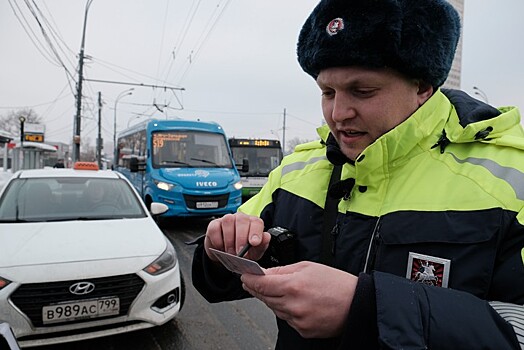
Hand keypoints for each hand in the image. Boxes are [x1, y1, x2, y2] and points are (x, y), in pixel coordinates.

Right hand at [204, 212, 270, 261]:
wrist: (227, 256)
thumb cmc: (243, 251)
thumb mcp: (254, 252)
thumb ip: (262, 245)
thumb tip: (266, 237)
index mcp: (253, 223)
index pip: (257, 222)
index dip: (256, 232)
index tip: (254, 243)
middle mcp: (241, 219)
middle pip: (242, 220)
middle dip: (241, 238)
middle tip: (240, 252)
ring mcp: (227, 220)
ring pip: (228, 221)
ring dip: (229, 240)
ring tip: (230, 253)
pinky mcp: (214, 224)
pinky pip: (215, 228)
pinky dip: (218, 240)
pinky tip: (220, 247)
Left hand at [241, 261, 357, 337]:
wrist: (356, 304)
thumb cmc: (336, 283)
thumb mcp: (307, 267)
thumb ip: (283, 270)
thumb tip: (265, 273)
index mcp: (293, 286)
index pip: (261, 284)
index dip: (249, 280)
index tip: (244, 277)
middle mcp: (293, 305)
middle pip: (265, 298)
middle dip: (257, 289)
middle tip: (252, 282)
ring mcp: (298, 320)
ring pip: (274, 309)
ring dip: (271, 300)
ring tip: (277, 290)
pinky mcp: (303, 331)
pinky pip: (286, 319)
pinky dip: (286, 310)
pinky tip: (293, 302)